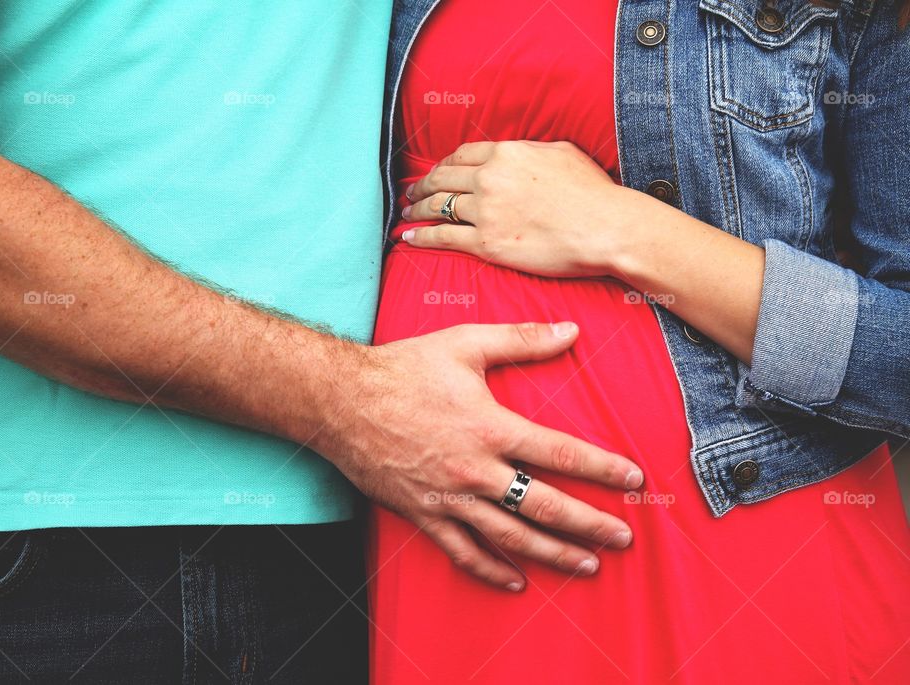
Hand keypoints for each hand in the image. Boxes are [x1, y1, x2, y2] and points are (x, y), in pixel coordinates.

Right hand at [314, 321, 643, 591]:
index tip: (634, 480)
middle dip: (589, 525)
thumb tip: (571, 331)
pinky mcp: (423, 514)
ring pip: (511, 537)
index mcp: (490, 427)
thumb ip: (521, 339)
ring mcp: (449, 498)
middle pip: (544, 506)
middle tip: (622, 539)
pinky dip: (491, 570)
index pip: (560, 453)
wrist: (341, 400)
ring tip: (586, 566)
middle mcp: (475, 470)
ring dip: (552, 554)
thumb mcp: (465, 343)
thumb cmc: (403, 369)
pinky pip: (462, 552)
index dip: (602, 468)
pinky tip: (516, 581)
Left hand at [400, 140, 650, 277]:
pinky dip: (421, 237)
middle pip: (442, 179)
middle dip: (421, 185)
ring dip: (417, 209)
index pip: (461, 155)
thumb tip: (519, 152)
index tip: (436, 172)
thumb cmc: (593, 193)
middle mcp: (489, 178)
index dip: (443, 164)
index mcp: (506, 153)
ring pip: (438, 207)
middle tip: (410, 192)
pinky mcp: (487, 243)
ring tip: (407, 213)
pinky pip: (443, 238)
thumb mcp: (562, 153)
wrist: (605, 228)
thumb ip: (531, 150)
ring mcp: (485, 211)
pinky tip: (409, 237)